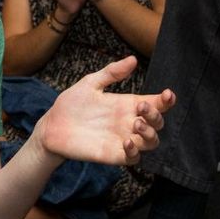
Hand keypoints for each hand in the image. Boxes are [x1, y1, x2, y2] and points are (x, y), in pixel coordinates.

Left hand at [37, 56, 175, 164]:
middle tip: (141, 106)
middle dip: (156, 115)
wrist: (51, 127)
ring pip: (151, 142)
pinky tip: (126, 142)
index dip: (166, 100)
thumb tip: (134, 59)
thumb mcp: (90, 84)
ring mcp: (123, 139)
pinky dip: (135, 151)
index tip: (168, 94)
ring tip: (135, 123)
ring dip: (150, 133)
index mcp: (126, 104)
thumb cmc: (71, 105)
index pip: (155, 103)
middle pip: (157, 122)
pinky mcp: (113, 155)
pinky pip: (134, 159)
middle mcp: (128, 122)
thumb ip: (111, 73)